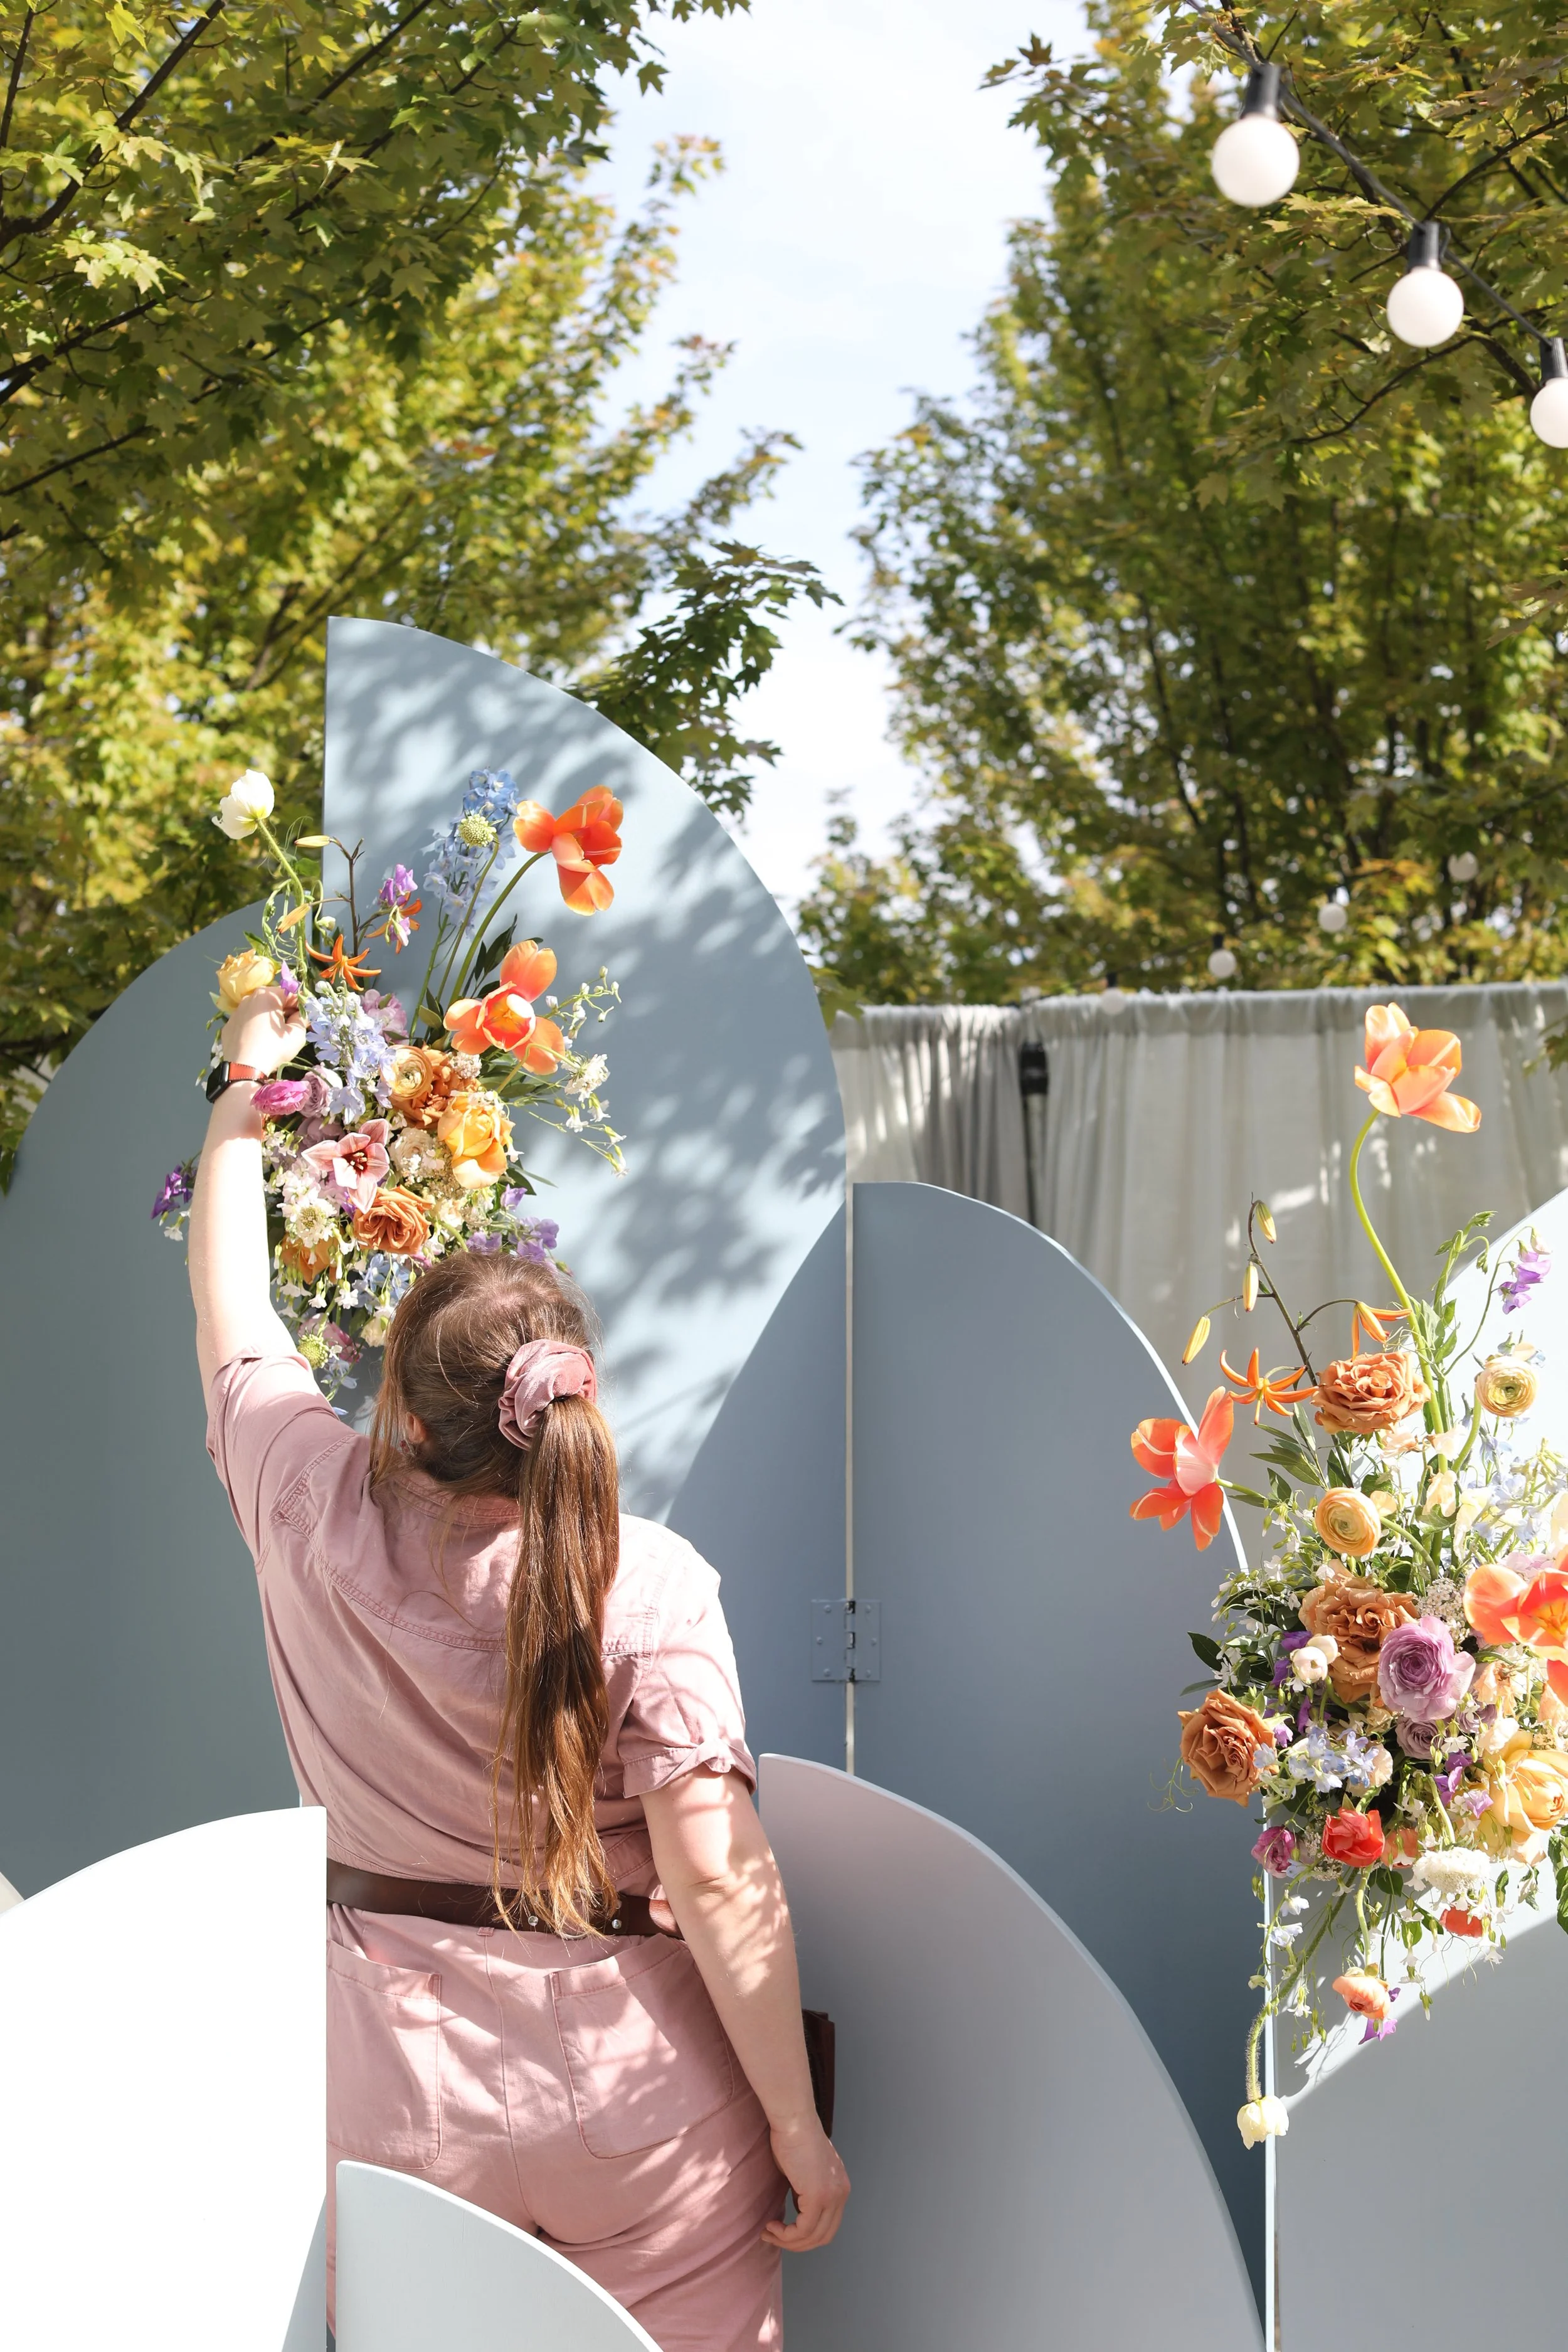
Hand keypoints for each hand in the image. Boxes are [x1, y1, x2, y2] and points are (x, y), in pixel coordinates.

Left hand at [219, 986, 305, 1077]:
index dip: (300, 1006)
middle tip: (290, 1027)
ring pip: (258, 1010)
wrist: (244, 1067)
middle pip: (273, 1000)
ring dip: (267, 1018)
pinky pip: (246, 1021)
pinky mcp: (229, 1024)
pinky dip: (253, 1027)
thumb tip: (301, 1014)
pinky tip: (258, 1040)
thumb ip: (302, 1019)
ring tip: (273, 1035)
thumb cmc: (274, 1048)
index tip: (304, 1018)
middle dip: (283, 1010)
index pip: (290, 994)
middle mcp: (250, 997)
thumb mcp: (296, 1034)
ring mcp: (236, 1011)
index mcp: (268, 995)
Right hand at [762, 2113, 849, 2252]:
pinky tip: (772, 2226)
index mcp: (839, 2187)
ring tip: (769, 2232)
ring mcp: (832, 2196)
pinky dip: (786, 2234)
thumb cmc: (792, 2138)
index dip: (805, 2236)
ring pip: (813, 2236)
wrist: (793, 2119)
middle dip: (797, 2244)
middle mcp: (841, 2194)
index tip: (783, 2231)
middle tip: (774, 2237)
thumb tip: (795, 2213)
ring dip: (788, 2241)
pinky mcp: (819, 2196)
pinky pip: (803, 2229)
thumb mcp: (803, 2172)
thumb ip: (805, 2192)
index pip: (828, 2226)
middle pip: (823, 2236)